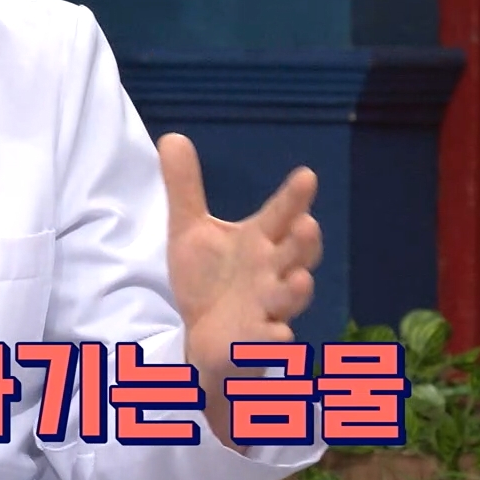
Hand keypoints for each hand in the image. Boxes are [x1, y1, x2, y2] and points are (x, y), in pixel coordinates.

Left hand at [158, 134, 321, 429]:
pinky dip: (273, 338)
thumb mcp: (190, 230)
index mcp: (259, 242)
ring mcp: (268, 308)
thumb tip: (172, 137)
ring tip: (300, 279)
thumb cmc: (209, 278)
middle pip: (295, 254)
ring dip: (297, 289)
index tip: (306, 176)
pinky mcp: (257, 342)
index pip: (280, 215)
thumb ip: (185, 188)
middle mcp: (271, 272)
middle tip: (308, 225)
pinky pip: (270, 340)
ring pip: (289, 297)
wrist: (203, 334)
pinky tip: (277, 333)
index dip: (294, 198)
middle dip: (304, 243)